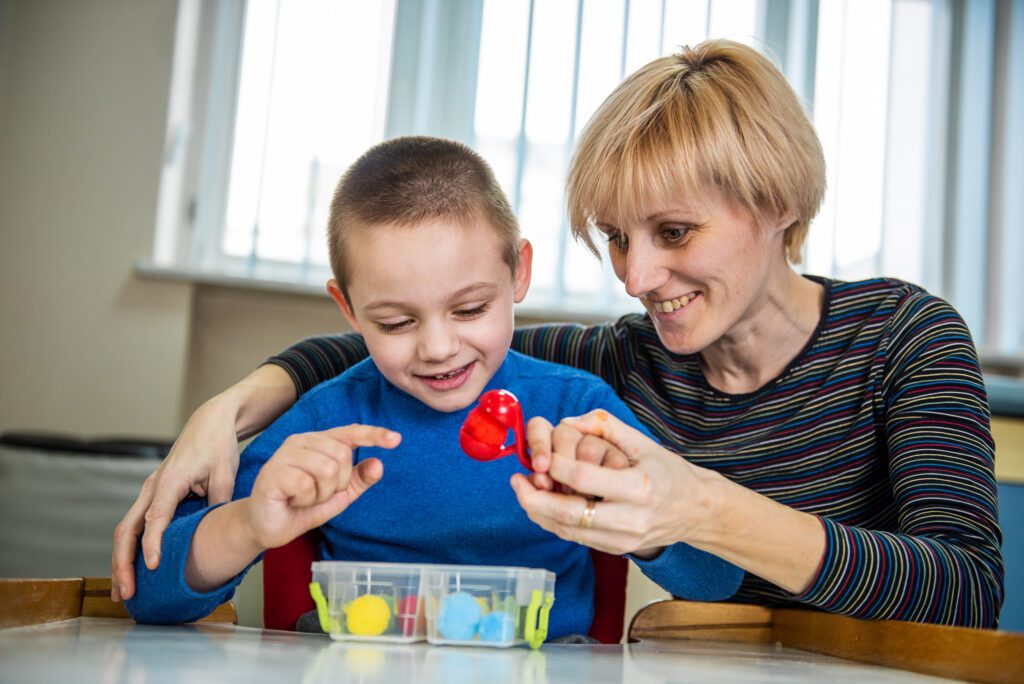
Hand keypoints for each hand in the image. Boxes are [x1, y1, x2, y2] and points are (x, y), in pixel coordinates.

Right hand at [111, 397, 241, 601]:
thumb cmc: (219, 445)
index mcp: (169, 481)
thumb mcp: (226, 473)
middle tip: (128, 593)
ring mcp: (148, 491)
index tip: (152, 568)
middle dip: (123, 563)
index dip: (152, 545)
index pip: (155, 519)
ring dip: (121, 561)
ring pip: (125, 530)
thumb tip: (217, 534)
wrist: (210, 422)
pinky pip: (134, 525)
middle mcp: (152, 487)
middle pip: (127, 529)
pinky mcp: (152, 494)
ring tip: (123, 592)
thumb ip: (218, 503)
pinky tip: (132, 571)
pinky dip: (130, 549)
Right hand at [243, 425, 400, 549]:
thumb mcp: (338, 495)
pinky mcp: (273, 471)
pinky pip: (307, 484)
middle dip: (339, 483)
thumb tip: (380, 463)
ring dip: (322, 494)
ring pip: (327, 469)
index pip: (350, 432)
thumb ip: (359, 480)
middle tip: (319, 495)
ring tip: (305, 498)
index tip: (396, 439)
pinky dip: (306, 500)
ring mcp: (285, 454)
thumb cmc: (302, 506)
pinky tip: (292, 500)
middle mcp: (302, 441)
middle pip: (342, 454)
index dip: (374, 434)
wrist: (267, 527)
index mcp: (319, 442)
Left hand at [511, 410, 719, 555]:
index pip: (583, 478)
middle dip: (534, 498)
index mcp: (639, 487)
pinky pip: (575, 537)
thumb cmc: (669, 473)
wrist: (695, 511)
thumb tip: (567, 422)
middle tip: (517, 481)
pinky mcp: (615, 550)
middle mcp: (630, 519)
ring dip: (538, 512)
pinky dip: (553, 521)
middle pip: (567, 514)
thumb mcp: (643, 442)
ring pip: (566, 530)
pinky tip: (543, 504)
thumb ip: (604, 426)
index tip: (543, 456)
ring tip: (524, 491)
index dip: (555, 466)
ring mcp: (622, 540)